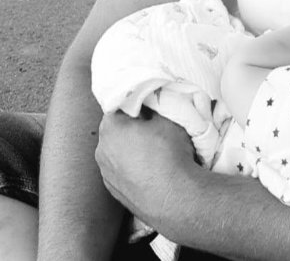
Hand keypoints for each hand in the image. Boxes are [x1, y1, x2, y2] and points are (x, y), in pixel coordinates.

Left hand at [95, 111, 195, 230]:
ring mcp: (105, 173)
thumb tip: (149, 104)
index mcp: (111, 127)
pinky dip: (131, 167)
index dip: (135, 105)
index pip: (118, 106)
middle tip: (152, 128)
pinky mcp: (113, 191)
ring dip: (130, 148)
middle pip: (115, 129)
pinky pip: (120, 171)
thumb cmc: (170, 154)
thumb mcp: (167, 118)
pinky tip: (149, 170)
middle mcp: (101, 150)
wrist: (174, 198)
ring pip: (116, 152)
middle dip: (131, 126)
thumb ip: (153, 106)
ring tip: (153, 152)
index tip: (149, 108)